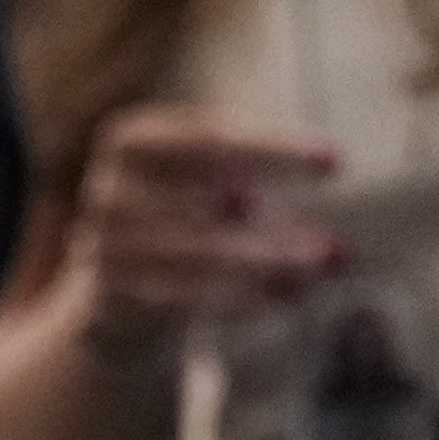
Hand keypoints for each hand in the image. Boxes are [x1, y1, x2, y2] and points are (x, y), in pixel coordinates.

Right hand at [59, 110, 356, 349]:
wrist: (113, 294)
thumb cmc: (175, 219)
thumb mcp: (198, 180)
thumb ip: (246, 173)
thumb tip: (325, 179)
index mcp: (130, 140)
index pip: (210, 138)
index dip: (274, 149)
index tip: (336, 162)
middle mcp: (109, 190)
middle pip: (206, 200)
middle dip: (276, 223)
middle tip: (335, 247)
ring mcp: (102, 246)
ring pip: (197, 255)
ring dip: (264, 266)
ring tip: (316, 273)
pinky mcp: (110, 298)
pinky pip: (182, 300)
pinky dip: (237, 300)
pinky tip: (282, 297)